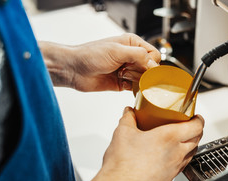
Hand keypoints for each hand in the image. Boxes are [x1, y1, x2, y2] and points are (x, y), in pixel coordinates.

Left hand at [40, 33, 159, 90]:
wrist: (73, 70)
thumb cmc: (90, 55)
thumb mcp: (117, 51)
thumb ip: (138, 55)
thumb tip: (153, 65)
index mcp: (132, 44)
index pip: (154, 54)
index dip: (150, 62)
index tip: (141, 66)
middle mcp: (131, 57)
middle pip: (150, 68)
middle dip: (141, 71)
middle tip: (126, 70)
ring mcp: (128, 70)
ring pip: (144, 79)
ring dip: (135, 80)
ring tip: (121, 75)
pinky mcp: (123, 83)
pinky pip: (136, 88)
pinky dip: (133, 89)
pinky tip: (123, 84)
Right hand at [101, 107, 204, 180]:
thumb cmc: (123, 164)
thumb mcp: (123, 132)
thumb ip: (129, 119)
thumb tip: (130, 113)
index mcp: (169, 137)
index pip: (196, 126)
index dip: (199, 119)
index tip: (195, 116)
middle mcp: (176, 153)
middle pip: (197, 139)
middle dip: (196, 130)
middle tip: (188, 125)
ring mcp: (174, 167)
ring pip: (191, 153)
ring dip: (190, 144)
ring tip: (181, 139)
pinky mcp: (169, 178)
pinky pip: (182, 165)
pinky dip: (182, 157)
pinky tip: (170, 156)